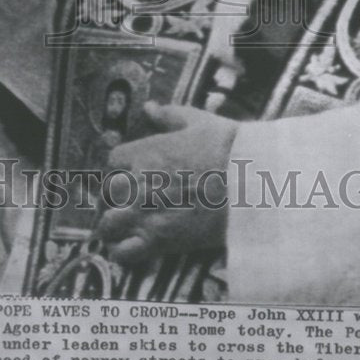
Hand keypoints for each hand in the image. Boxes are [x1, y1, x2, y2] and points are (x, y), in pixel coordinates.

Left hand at [95, 102, 237, 265]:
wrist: (251, 184)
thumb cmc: (227, 149)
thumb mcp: (198, 122)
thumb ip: (169, 115)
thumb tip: (149, 107)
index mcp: (144, 152)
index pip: (113, 161)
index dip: (121, 167)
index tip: (132, 173)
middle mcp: (137, 182)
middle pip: (107, 193)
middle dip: (116, 196)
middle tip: (131, 200)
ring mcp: (145, 213)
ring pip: (108, 224)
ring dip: (114, 224)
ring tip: (129, 225)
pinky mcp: (158, 241)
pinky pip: (123, 253)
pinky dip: (122, 252)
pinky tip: (133, 246)